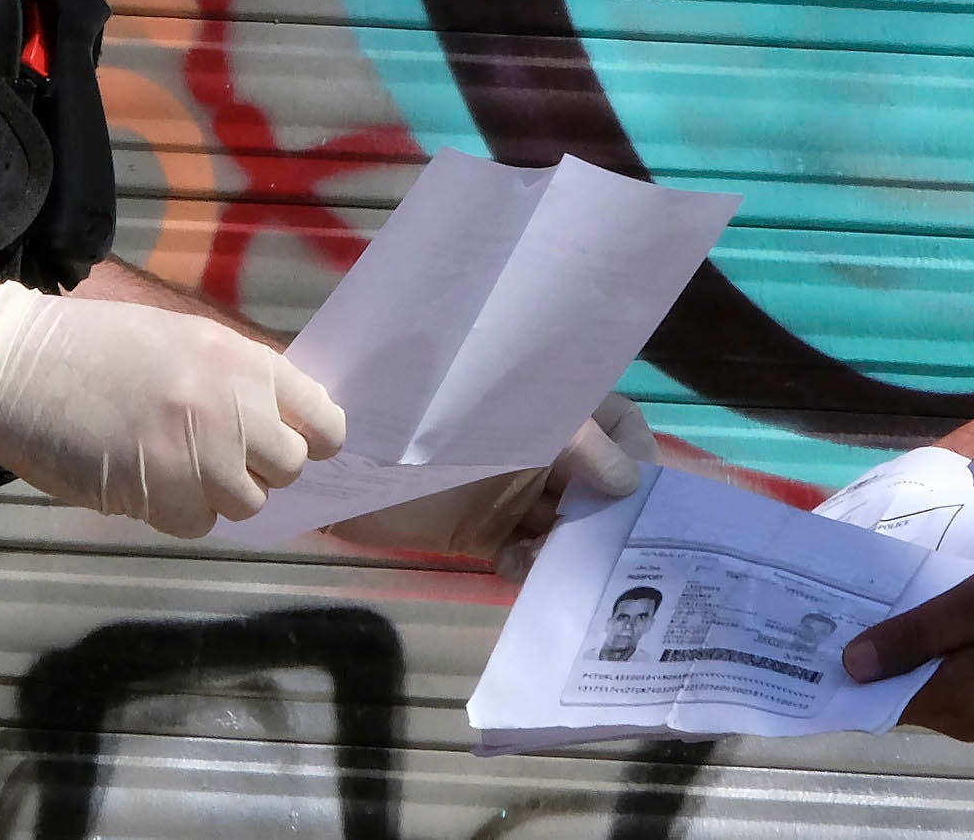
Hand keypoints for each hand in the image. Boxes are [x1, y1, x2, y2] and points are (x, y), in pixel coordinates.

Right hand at [0, 279, 346, 538]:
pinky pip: (199, 523)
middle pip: (290, 466)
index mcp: (241, 361)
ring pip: (248, 502)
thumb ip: (238, 379)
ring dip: (220, 493)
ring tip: (177, 465)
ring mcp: (198, 456)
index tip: (296, 443)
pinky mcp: (161, 496)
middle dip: (262, 468)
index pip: (322, 420)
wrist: (21, 367)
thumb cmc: (98, 347)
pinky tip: (148, 480)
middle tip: (221, 455)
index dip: (314, 438)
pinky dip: (179, 511)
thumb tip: (284, 421)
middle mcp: (231, 408)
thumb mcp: (184, 340)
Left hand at [327, 397, 654, 573]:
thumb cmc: (421, 413)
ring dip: (569, 549)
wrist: (338, 458)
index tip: (633, 491)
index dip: (635, 455)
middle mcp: (541, 449)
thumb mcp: (503, 417)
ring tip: (552, 558)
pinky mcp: (484, 532)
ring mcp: (514, 492)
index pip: (619, 424)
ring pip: (566, 527)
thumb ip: (574, 443)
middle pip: (599, 486)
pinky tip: (516, 566)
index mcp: (552, 406)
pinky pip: (526, 555)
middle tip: (609, 548)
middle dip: (608, 518)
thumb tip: (627, 485)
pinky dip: (529, 567)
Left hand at [841, 549, 973, 740]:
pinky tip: (917, 605)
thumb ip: (915, 635)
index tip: (802, 633)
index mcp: (954, 700)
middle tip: (823, 600)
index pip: (877, 699)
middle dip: (864, 650)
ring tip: (861, 595)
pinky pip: (951, 672)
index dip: (840, 668)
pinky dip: (929, 644)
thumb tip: (850, 665)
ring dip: (897, 644)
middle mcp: (966, 718)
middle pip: (897, 689)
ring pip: (924, 678)